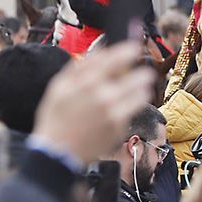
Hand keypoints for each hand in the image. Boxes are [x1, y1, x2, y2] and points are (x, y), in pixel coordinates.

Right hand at [31, 42, 156, 161]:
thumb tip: (100, 50)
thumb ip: (81, 66)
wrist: (58, 152)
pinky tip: (128, 104)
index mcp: (85, 83)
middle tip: (145, 73)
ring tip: (140, 88)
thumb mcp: (59, 87)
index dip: (128, 51)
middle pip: (135, 76)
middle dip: (142, 73)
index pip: (114, 59)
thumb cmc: (56, 118)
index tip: (135, 48)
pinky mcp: (119, 126)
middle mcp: (101, 95)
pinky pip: (135, 109)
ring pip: (140, 92)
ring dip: (142, 88)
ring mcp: (112, 112)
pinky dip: (135, 103)